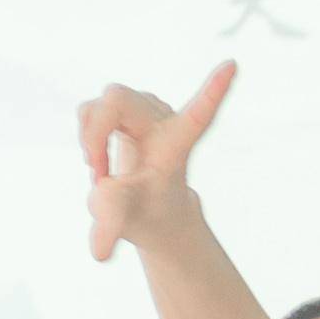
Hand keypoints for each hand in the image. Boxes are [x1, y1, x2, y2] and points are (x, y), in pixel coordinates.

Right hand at [80, 63, 232, 261]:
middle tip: (95, 170)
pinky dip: (87, 137)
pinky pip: (91, 110)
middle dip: (94, 134)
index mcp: (177, 143)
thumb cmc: (145, 211)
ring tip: (101, 171)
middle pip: (116, 100)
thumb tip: (98, 253)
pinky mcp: (125, 107)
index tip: (233, 65)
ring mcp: (143, 109)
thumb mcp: (127, 219)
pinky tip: (99, 158)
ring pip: (98, 106)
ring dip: (90, 141)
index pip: (199, 115)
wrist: (148, 206)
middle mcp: (162, 118)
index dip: (213, 92)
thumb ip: (112, 227)